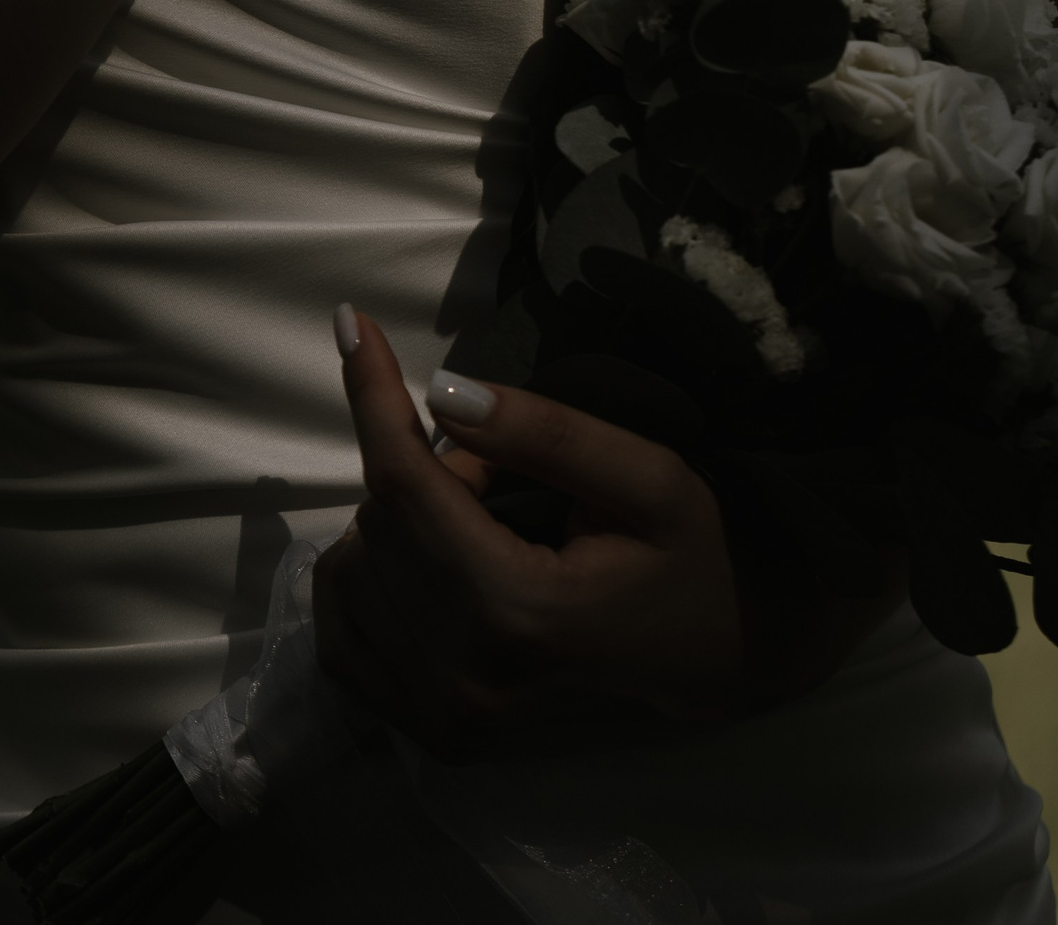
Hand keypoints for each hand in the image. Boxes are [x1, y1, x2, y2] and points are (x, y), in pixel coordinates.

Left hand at [313, 309, 746, 757]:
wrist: (717, 659)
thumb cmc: (692, 557)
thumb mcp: (649, 476)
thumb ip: (547, 434)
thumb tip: (440, 392)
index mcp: (520, 612)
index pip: (405, 490)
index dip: (371, 396)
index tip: (352, 322)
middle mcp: (467, 676)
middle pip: (380, 525)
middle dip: (420, 466)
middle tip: (493, 460)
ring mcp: (445, 717)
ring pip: (354, 572)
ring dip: (399, 522)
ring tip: (476, 518)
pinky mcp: (433, 734)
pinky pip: (340, 636)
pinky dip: (365, 577)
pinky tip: (420, 555)